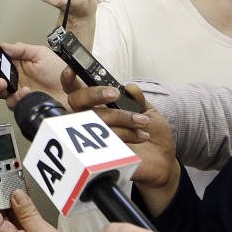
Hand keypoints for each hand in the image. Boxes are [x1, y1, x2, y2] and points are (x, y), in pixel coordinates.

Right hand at [0, 42, 68, 106]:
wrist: (74, 90)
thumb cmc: (60, 70)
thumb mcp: (41, 54)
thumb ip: (21, 50)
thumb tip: (4, 46)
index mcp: (17, 65)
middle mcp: (16, 79)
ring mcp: (19, 93)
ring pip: (0, 95)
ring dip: (0, 89)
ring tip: (6, 84)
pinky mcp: (24, 104)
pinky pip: (13, 104)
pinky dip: (17, 98)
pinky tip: (25, 92)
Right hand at [64, 80, 179, 208]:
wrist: (162, 162)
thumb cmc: (152, 135)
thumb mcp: (149, 111)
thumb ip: (138, 98)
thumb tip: (129, 88)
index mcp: (99, 106)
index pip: (76, 90)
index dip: (69, 80)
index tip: (73, 70)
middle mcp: (90, 119)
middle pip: (76, 101)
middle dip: (93, 94)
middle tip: (113, 95)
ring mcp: (90, 137)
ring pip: (92, 119)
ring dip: (119, 117)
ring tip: (141, 121)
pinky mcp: (97, 154)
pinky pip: (101, 140)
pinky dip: (124, 134)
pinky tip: (139, 135)